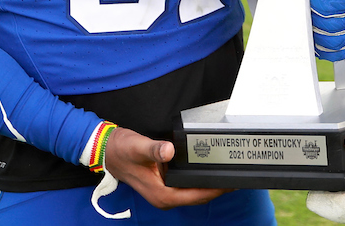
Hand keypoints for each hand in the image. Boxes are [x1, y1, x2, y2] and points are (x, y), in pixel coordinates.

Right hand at [101, 127, 225, 209]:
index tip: (229, 183)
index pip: (194, 196)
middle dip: (216, 189)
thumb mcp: (138, 147)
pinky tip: (208, 170)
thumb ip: (154, 150)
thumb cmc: (122, 150)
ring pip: (193, 193)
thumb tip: (168, 151)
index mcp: (160, 194)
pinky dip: (199, 181)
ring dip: (209, 186)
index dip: (213, 190)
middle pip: (197, 197)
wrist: (108, 151)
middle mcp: (164, 197)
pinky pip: (187, 186)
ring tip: (227, 173)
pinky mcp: (165, 184)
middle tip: (236, 177)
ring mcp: (165, 192)